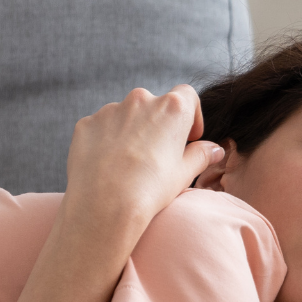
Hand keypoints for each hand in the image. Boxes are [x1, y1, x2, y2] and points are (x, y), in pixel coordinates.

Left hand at [63, 84, 226, 240]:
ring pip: (125, 116)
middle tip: (156, 156)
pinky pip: (101, 128)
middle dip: (157, 125)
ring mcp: (110, 110)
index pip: (187, 96)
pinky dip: (106, 141)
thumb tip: (215, 149)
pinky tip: (108, 166)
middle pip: (154, 105)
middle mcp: (140, 100)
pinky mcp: (87, 123)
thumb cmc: (150, 190)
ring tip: (128, 165)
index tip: (188, 138)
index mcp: (172, 108)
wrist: (104, 205)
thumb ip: (201, 155)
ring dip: (130, 132)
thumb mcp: (184, 174)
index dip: (191, 115)